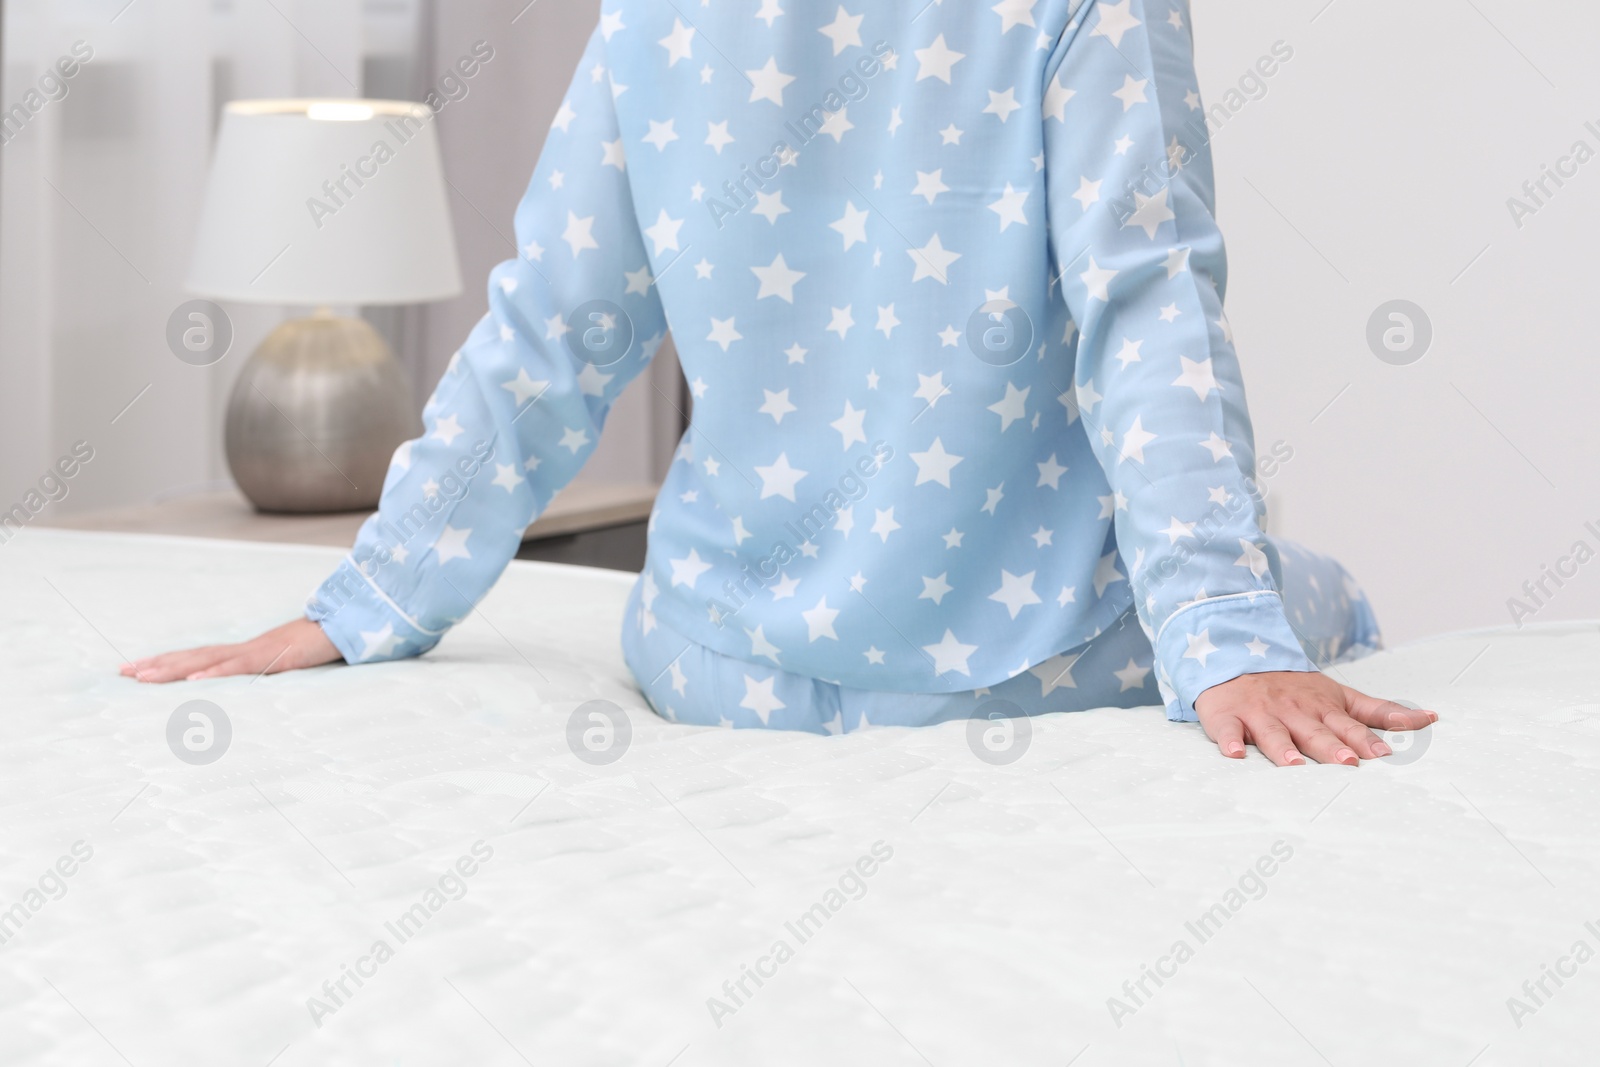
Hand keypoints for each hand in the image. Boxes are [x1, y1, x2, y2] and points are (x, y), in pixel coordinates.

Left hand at [119, 618, 342, 682]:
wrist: (345, 626)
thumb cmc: (318, 647)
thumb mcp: (287, 666)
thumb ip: (266, 673)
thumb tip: (249, 685)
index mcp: (244, 653)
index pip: (198, 658)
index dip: (167, 663)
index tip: (136, 670)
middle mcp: (243, 649)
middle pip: (193, 656)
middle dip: (157, 665)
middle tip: (123, 673)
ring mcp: (256, 652)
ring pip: (207, 661)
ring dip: (174, 669)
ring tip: (145, 677)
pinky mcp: (272, 657)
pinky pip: (239, 667)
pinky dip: (216, 672)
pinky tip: (195, 679)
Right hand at [1195, 671, 1436, 765]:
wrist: (1237, 656)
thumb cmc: (1292, 687)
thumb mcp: (1338, 694)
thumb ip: (1380, 710)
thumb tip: (1430, 718)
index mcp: (1321, 707)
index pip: (1347, 726)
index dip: (1364, 740)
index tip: (1381, 754)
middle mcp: (1293, 711)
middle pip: (1313, 732)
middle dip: (1330, 747)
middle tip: (1346, 763)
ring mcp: (1260, 713)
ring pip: (1273, 733)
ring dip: (1283, 748)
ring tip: (1294, 764)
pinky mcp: (1227, 715)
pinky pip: (1227, 730)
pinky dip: (1229, 741)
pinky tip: (1234, 753)